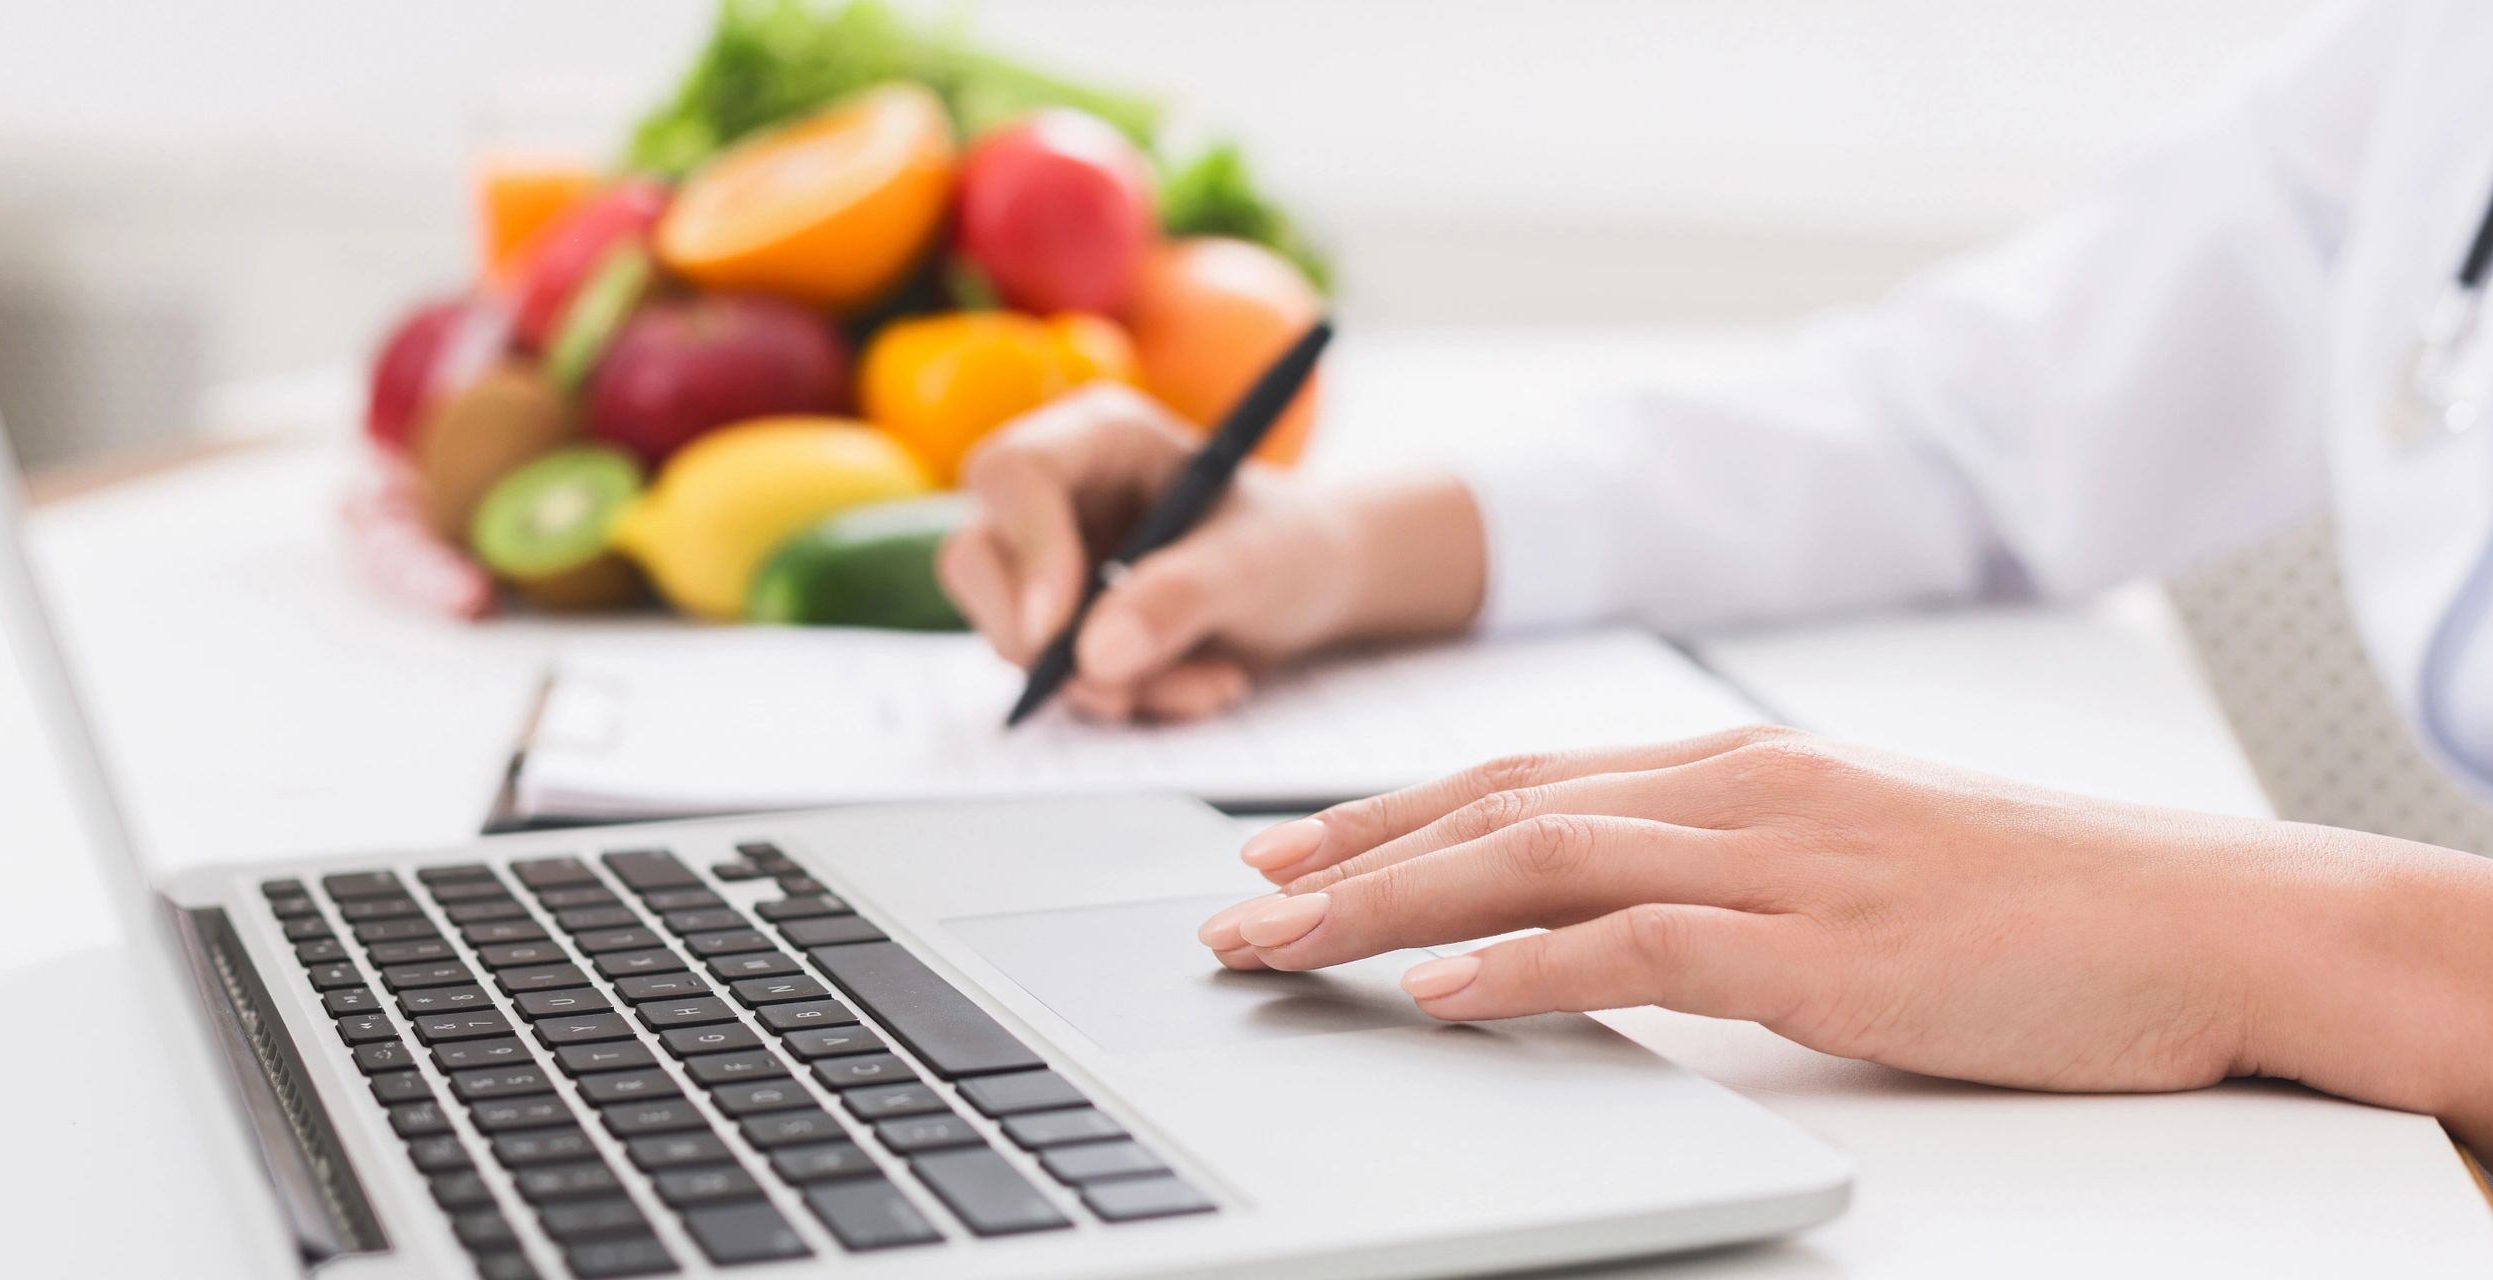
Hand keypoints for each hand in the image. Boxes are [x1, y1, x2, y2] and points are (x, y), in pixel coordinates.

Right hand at [938, 384, 1485, 720]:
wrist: (1314, 586)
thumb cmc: (1291, 545)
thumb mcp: (1258, 564)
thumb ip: (1182, 595)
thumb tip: (1096, 656)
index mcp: (1098, 437)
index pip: (1015, 474)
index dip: (1028, 552)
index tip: (1058, 633)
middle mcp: (1056, 494)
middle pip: (976, 559)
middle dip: (1036, 641)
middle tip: (1117, 693)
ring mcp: (1047, 563)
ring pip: (1010, 635)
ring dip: (1103, 686)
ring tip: (1209, 683)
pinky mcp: (1058, 625)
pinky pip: (1052, 679)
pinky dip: (1121, 701)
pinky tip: (1197, 687)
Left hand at [1198, 727, 2492, 1144]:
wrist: (2202, 915)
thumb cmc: (2033, 897)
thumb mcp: (1855, 858)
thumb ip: (1730, 868)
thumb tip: (1612, 909)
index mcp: (1741, 768)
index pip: (1523, 777)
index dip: (1390, 811)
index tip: (1290, 850)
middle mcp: (1738, 792)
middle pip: (1495, 807)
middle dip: (1348, 854)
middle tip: (1235, 902)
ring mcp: (1778, 862)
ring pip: (1535, 860)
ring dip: (1390, 903)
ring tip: (1283, 943)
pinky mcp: (1823, 948)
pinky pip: (1638, 947)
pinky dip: (1524, 964)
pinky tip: (1440, 992)